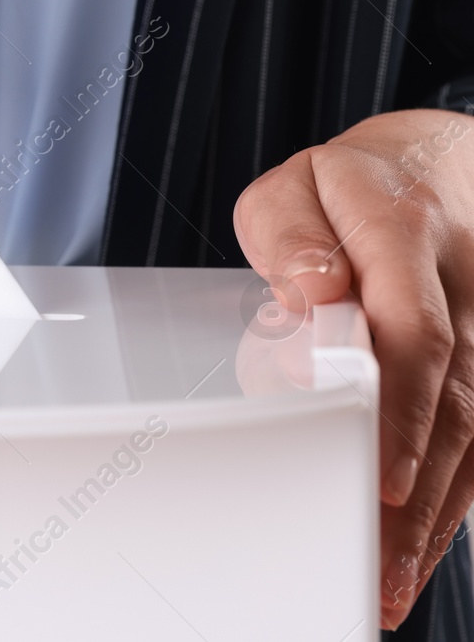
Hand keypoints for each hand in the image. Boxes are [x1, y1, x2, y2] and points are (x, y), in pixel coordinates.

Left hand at [233, 108, 473, 628]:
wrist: (436, 165)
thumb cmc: (345, 189)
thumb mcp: (296, 187)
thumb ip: (290, 236)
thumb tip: (311, 292)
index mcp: (404, 231)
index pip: (414, 328)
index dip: (402, 407)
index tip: (385, 473)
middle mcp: (463, 285)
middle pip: (452, 397)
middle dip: (418, 487)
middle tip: (375, 560)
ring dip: (435, 512)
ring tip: (390, 579)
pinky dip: (453, 499)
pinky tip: (418, 551)